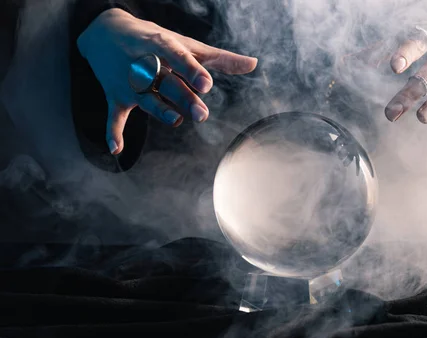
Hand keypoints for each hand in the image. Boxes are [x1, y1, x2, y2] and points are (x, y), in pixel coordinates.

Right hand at [77, 8, 257, 154]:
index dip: (192, 71)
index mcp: (163, 46)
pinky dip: (113, 132)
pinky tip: (116, 149)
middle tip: (202, 114)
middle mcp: (145, 64)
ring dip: (160, 111)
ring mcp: (130, 83)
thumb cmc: (155, 40)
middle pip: (167, 84)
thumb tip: (254, 64)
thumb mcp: (186, 45)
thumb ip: (220, 58)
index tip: (206, 84)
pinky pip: (115, 116)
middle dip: (183, 98)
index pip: (179, 58)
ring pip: (147, 99)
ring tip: (176, 120)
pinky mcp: (117, 97)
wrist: (105, 31)